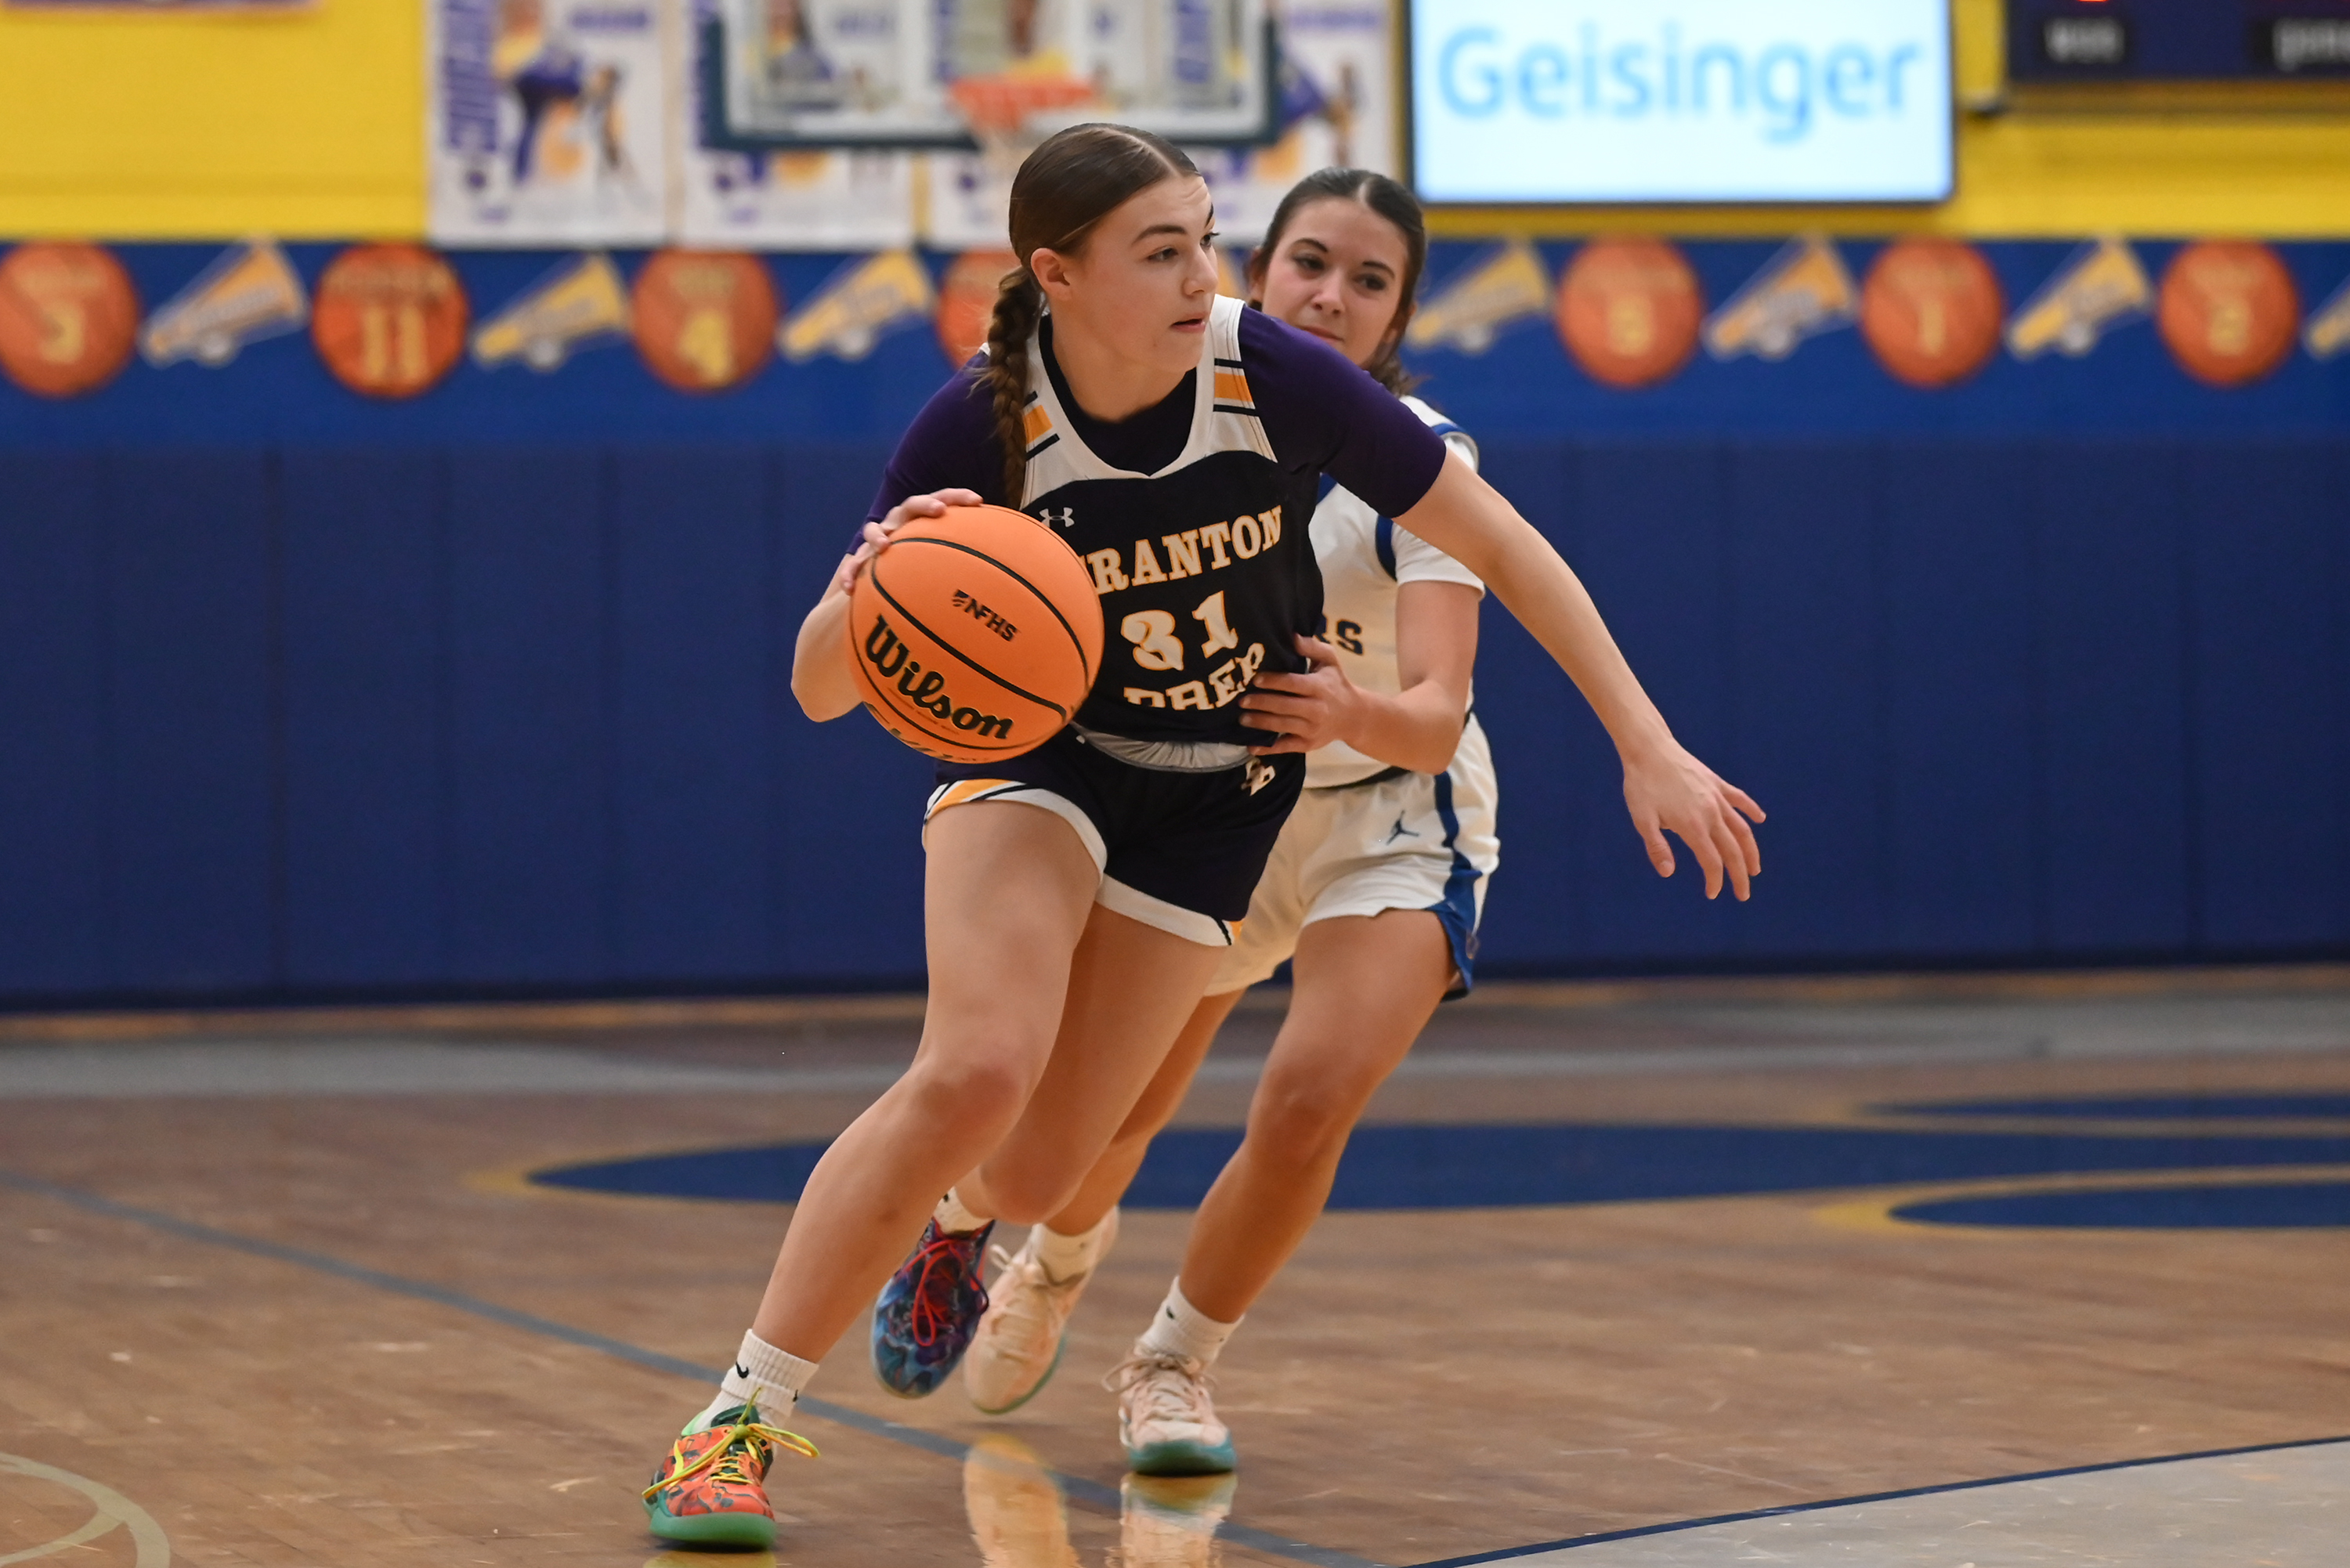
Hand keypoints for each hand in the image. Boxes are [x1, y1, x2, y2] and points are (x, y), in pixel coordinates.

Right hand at [831, 488, 981, 595]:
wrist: (887, 576)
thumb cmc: (926, 565)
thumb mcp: (948, 559)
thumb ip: (973, 555)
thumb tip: (1015, 562)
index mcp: (923, 518)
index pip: (943, 499)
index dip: (958, 496)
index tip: (977, 500)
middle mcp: (900, 522)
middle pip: (911, 506)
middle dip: (925, 506)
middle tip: (940, 510)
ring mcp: (879, 538)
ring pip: (873, 530)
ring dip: (879, 535)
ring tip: (884, 547)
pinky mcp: (861, 558)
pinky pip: (853, 565)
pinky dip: (850, 574)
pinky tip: (849, 588)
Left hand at [1240, 634, 1367, 753]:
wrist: (1354, 716)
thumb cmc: (1336, 684)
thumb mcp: (1330, 661)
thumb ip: (1312, 647)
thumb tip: (1291, 636)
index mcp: (1319, 687)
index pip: (1293, 684)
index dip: (1273, 682)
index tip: (1255, 679)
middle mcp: (1316, 709)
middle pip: (1284, 706)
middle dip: (1261, 704)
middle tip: (1241, 701)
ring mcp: (1311, 729)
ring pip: (1282, 726)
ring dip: (1260, 723)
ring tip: (1242, 718)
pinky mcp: (1308, 744)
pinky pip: (1286, 747)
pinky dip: (1268, 749)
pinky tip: (1251, 746)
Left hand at [1621, 742, 1765, 900]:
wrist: (1649, 748)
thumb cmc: (1641, 785)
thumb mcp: (1642, 819)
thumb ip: (1657, 847)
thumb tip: (1668, 873)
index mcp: (1692, 826)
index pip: (1712, 861)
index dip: (1715, 880)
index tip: (1712, 894)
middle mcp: (1711, 813)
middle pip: (1733, 850)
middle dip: (1740, 875)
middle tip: (1743, 894)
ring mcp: (1717, 797)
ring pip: (1742, 829)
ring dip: (1751, 851)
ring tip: (1755, 868)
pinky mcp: (1717, 782)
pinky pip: (1739, 799)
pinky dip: (1751, 810)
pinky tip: (1760, 819)